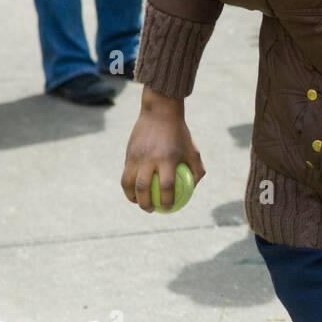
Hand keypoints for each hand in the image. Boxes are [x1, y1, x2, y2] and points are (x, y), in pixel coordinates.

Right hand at [122, 88, 206, 211]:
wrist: (160, 112)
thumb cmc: (180, 133)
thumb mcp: (193, 150)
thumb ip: (196, 171)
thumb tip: (193, 189)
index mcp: (167, 159)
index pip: (166, 187)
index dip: (167, 201)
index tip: (168, 208)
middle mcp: (150, 158)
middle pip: (144, 188)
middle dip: (146, 204)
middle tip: (151, 209)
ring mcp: (137, 156)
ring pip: (129, 183)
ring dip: (132, 197)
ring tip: (138, 202)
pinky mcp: (128, 153)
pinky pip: (125, 174)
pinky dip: (128, 185)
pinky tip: (133, 189)